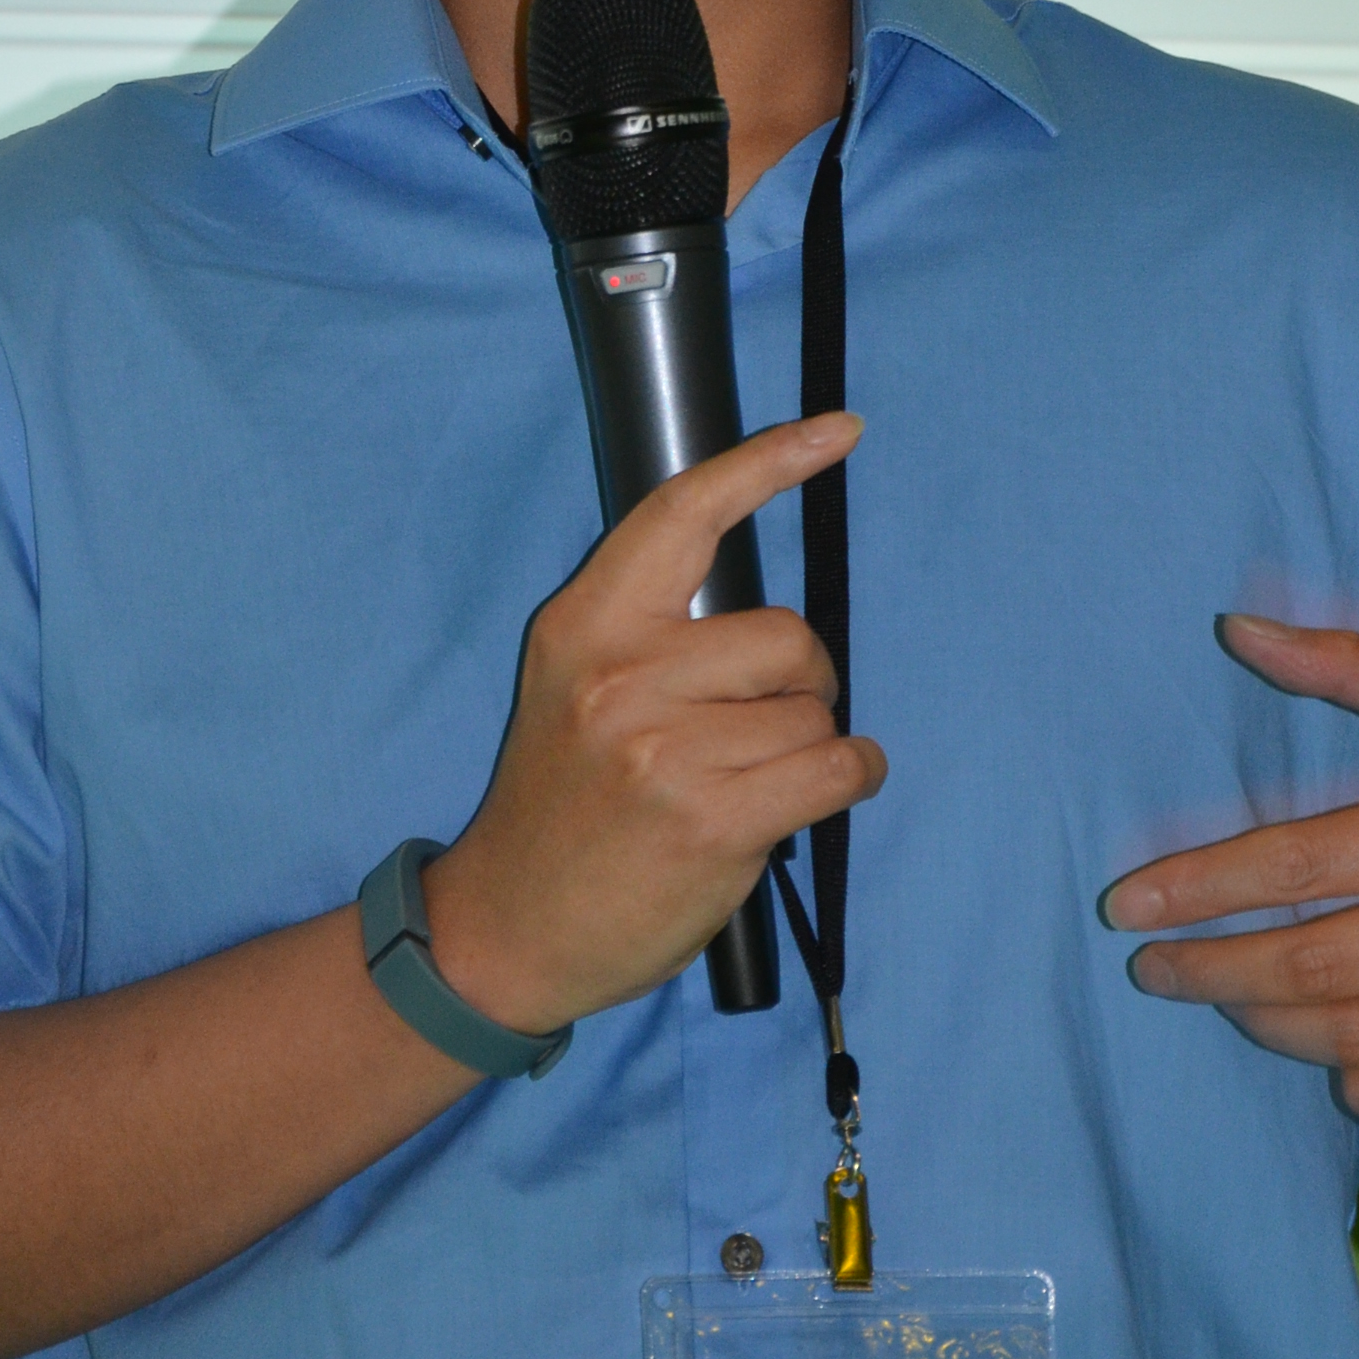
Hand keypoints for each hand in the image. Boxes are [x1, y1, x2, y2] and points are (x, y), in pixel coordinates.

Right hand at [423, 417, 883, 1037]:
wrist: (507, 930)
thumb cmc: (562, 803)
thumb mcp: (574, 686)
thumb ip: (651, 630)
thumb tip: (766, 608)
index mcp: (584, 625)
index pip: (686, 513)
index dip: (770, 461)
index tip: (841, 428)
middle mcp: (621, 676)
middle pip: (785, 635)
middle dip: (802, 679)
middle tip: (764, 722)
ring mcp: (664, 751)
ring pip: (812, 712)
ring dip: (812, 743)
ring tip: (755, 779)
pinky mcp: (711, 822)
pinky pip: (834, 769)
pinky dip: (851, 776)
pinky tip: (825, 790)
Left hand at [1100, 617, 1358, 1148]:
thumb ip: (1352, 663)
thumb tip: (1238, 629)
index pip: (1298, 863)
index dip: (1201, 887)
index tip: (1128, 906)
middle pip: (1310, 964)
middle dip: (1210, 969)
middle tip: (1150, 966)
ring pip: (1356, 1038)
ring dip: (1267, 1026)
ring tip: (1222, 996)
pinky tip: (1329, 1066)